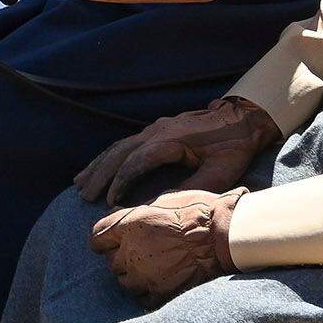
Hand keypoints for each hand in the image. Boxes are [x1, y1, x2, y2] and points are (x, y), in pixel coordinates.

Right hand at [75, 96, 279, 205]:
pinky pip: (125, 144)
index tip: (110, 202)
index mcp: (171, 140)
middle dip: (100, 175)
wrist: (242, 118)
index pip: (136, 161)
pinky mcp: (156, 131)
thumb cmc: (233, 145)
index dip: (121, 182)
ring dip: (98, 165)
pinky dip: (108, 157)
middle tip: (84, 195)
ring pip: (118, 147)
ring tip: (80, 183)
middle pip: (119, 152)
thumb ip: (196, 187)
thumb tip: (167, 204)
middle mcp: (156, 131)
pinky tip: (98, 167)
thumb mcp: (222, 170)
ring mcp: (154, 129)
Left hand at [90, 188, 244, 304]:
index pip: (96, 237)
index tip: (107, 240)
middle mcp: (130, 251)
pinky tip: (156, 282)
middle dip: (119, 256)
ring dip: (131, 275)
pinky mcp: (160, 291)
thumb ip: (137, 212)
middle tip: (134, 252)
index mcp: (127, 225)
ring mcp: (144, 274)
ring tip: (145, 268)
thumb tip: (121, 214)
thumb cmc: (196, 211)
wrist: (222, 236)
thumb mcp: (162, 200)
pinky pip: (142, 297)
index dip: (102, 238)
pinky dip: (146, 291)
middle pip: (110, 260)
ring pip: (123, 281)